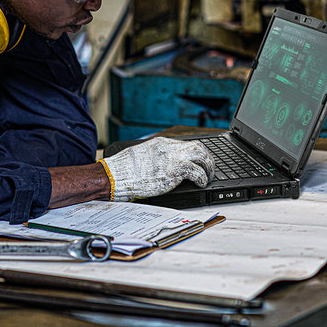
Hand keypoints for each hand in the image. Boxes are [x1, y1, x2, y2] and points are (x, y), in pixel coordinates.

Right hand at [99, 138, 215, 200]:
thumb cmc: (125, 170)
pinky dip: (203, 178)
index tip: (200, 162)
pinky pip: (197, 171)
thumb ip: (156, 157)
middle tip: (209, 169)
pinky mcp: (173, 171)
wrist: (117, 175)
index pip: (186, 144)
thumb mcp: (142, 156)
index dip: (197, 154)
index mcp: (162, 143)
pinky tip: (201, 183)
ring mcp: (172, 158)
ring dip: (208, 167)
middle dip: (207, 158)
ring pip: (201, 155)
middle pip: (198, 146)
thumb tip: (164, 164)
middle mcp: (169, 148)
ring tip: (208, 177)